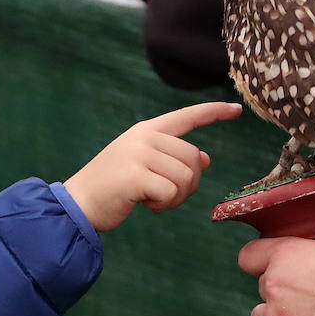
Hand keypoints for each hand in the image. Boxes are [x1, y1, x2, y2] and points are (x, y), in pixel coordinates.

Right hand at [64, 102, 241, 231]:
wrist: (78, 203)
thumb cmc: (112, 186)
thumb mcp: (142, 165)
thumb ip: (171, 158)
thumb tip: (206, 159)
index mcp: (147, 130)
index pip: (187, 116)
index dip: (214, 112)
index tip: (236, 110)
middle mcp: (144, 137)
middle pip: (193, 158)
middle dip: (188, 184)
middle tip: (165, 195)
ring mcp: (138, 154)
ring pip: (186, 177)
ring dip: (175, 198)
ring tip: (152, 200)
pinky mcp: (135, 175)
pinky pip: (171, 193)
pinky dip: (164, 206)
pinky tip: (146, 205)